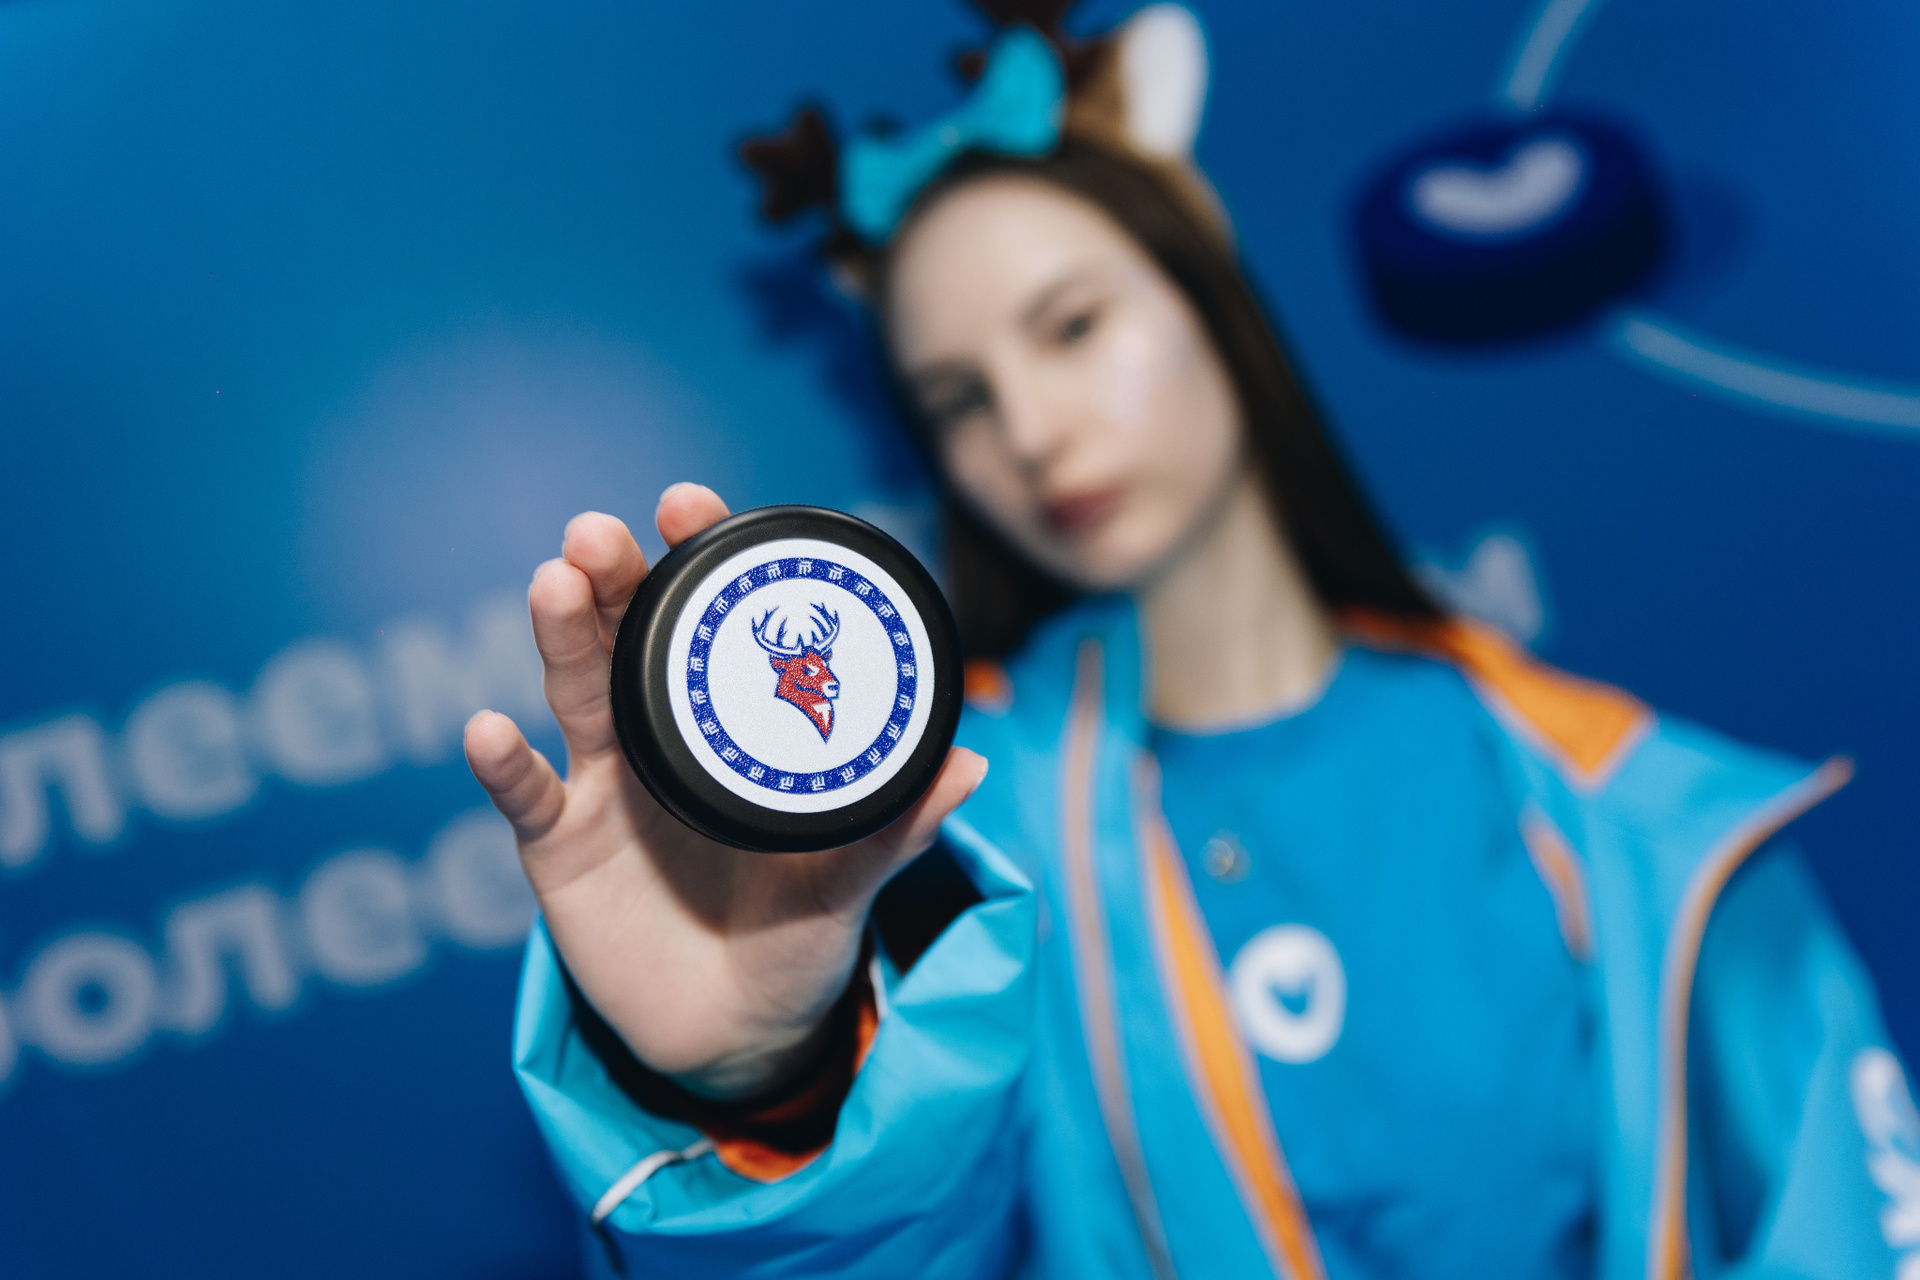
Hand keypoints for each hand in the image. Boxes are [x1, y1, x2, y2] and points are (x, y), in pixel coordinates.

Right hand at [464, 484, 987, 1098]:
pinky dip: (504, 766)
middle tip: (598, 532)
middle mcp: (662, 736)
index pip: (712, 619)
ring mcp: (603, 784)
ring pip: (575, 690)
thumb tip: (974, 765)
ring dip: (559, 635)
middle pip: (627, 634)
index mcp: (733, 722)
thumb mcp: (853, 877)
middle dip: (611, 575)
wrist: (738, 1031)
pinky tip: (485, 732)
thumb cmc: (799, 934)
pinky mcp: (559, 848)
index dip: (699, 555)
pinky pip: (525, 799)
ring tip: (553, 583)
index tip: (687, 502)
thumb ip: (898, 823)